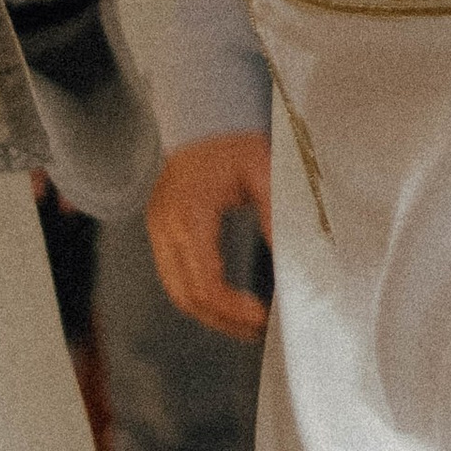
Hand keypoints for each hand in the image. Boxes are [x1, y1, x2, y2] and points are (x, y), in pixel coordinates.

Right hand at [147, 124, 273, 340]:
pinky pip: (174, 279)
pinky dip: (197, 298)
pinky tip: (225, 305)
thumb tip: (292, 260)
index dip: (231, 307)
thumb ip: (275, 215)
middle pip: (186, 294)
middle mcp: (166, 228)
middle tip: (258, 329)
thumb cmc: (233, 144)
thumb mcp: (263, 171)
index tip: (261, 317)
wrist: (201, 121)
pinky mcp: (161, 234)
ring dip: (209, 315)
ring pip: (177, 292)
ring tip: (245, 325)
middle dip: (222, 319)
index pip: (204, 279)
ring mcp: (158, 232)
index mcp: (189, 213)